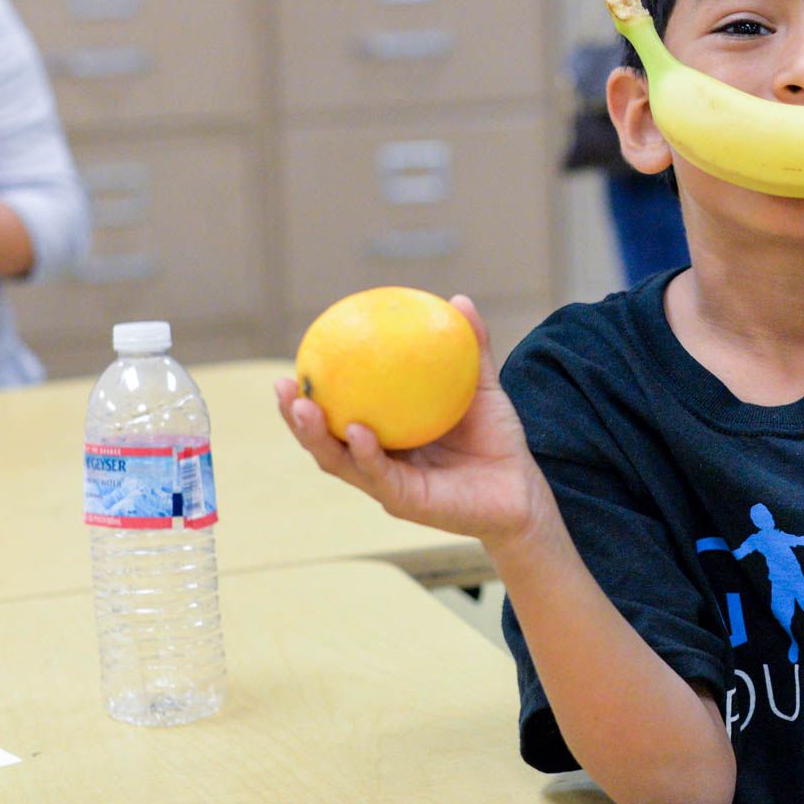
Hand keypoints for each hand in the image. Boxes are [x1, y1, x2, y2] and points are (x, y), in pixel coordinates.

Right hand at [274, 294, 553, 549]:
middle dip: (294, 417)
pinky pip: (380, 476)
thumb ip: (470, 349)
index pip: (338, 414)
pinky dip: (365, 455)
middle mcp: (378, 461)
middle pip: (323, 441)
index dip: (311, 393)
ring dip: (316, 437)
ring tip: (302, 408)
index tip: (294, 362)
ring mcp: (388, 484)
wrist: (522, 490)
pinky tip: (359, 432)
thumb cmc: (498, 439)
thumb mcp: (483, 387)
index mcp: (385, 436)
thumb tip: (459, 300)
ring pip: (339, 462)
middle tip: (280, 386)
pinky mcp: (407, 502)